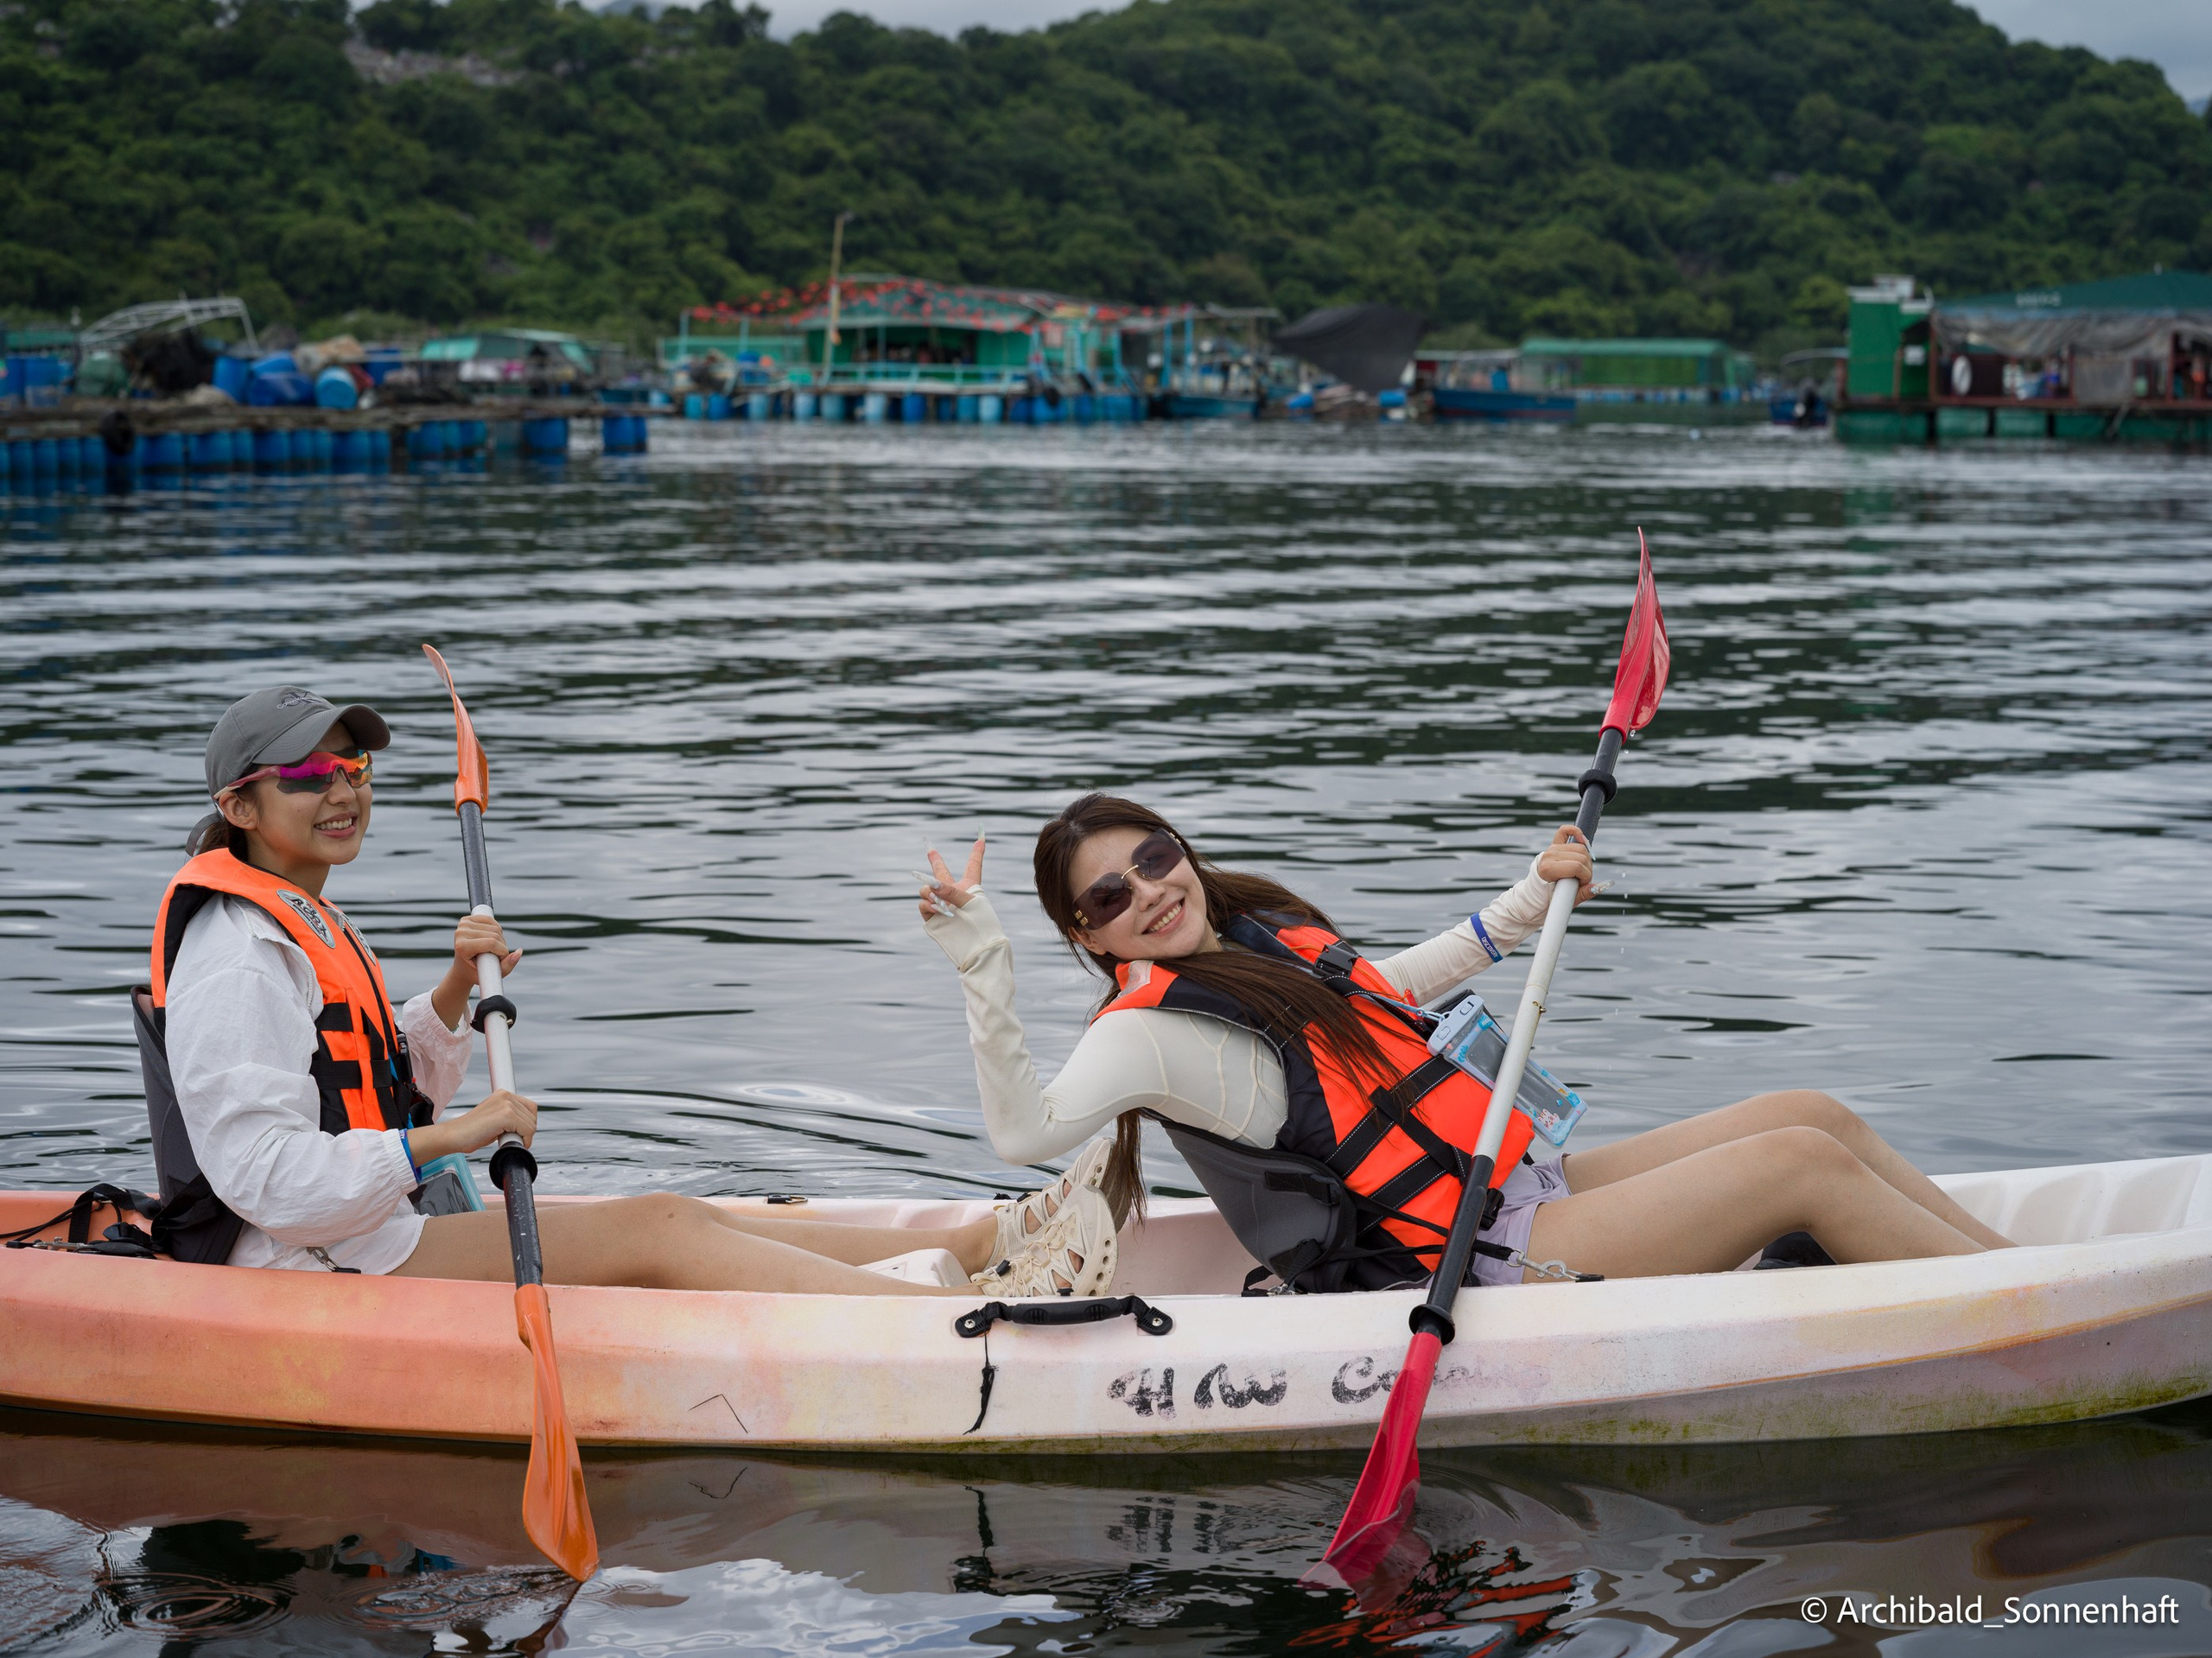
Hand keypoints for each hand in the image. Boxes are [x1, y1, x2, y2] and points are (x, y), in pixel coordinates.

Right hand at [409, 1089, 536, 1160]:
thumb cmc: (471, 1132)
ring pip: (531, 1124)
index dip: (527, 1123)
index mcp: (503, 1094)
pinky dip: (523, 1140)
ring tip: (504, 1140)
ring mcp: (506, 1104)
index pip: (529, 1107)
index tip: (518, 1134)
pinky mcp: (506, 1115)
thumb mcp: (495, 1120)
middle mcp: (506, 1095)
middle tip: (510, 1139)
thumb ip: (509, 1118)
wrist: (454, 1136)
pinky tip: (508, 1143)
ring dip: (523, 1136)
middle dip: (526, 1131)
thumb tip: (525, 1127)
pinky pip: (527, 1130)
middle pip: (532, 1115)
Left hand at [453, 914, 520, 977]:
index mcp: (462, 947)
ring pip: (494, 927)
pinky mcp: (466, 920)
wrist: (462, 969)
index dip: (502, 951)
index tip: (500, 959)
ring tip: (494, 948)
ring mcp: (462, 925)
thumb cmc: (476, 974)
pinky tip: (492, 937)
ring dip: (500, 938)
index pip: (491, 943)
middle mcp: (460, 933)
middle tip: (496, 955)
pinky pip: (489, 920)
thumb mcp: (492, 975)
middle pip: (494, 934)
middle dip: (502, 945)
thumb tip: (519, 952)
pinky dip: (496, 928)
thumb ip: (508, 965)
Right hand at [916, 836, 984, 920]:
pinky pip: (923, 903)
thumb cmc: (979, 924)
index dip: (977, 852)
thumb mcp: (969, 903)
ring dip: (929, 891)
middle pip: (942, 873)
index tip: (981, 837)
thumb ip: (950, 891)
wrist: (974, 947)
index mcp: (970, 887)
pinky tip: (935, 909)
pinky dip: (927, 904)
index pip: (973, 866)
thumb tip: (932, 886)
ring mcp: (942, 904)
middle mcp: (954, 893)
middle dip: (934, 860)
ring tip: (939, 901)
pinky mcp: (932, 916)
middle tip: (929, 848)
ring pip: (927, 889)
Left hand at [1535, 825, 1596, 905]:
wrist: (1537, 891)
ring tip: (1581, 870)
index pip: (1576, 867)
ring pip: (1579, 848)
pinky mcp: (1554, 845)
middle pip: (1581, 857)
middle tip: (1582, 879)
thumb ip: (1584, 894)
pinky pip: (1564, 831)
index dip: (1585, 876)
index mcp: (1548, 869)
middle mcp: (1548, 856)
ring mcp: (1551, 849)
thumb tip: (1597, 887)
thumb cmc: (1552, 897)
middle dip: (1587, 870)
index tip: (1582, 884)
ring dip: (1586, 859)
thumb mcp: (1568, 900)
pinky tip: (1583, 839)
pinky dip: (1575, 831)